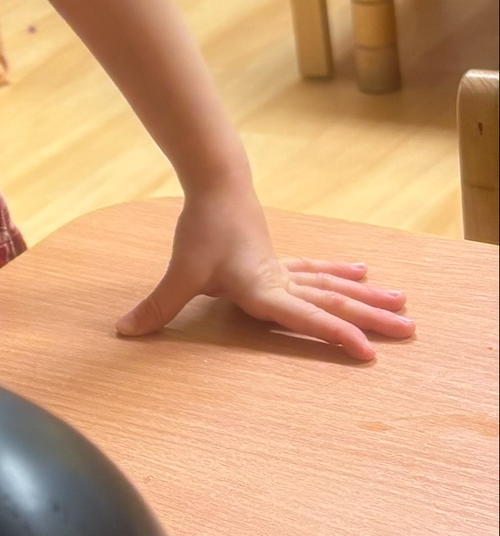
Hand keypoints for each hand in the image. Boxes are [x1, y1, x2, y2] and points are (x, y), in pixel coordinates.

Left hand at [116, 182, 413, 361]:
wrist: (216, 183)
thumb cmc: (202, 230)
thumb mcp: (180, 274)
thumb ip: (158, 307)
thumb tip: (124, 332)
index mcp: (264, 290)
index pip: (305, 317)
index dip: (335, 335)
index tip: (367, 352)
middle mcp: (282, 281)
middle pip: (334, 301)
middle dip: (371, 319)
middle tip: (410, 330)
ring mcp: (284, 268)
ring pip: (334, 285)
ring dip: (367, 296)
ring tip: (402, 304)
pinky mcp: (278, 257)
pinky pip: (318, 270)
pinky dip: (340, 273)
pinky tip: (361, 272)